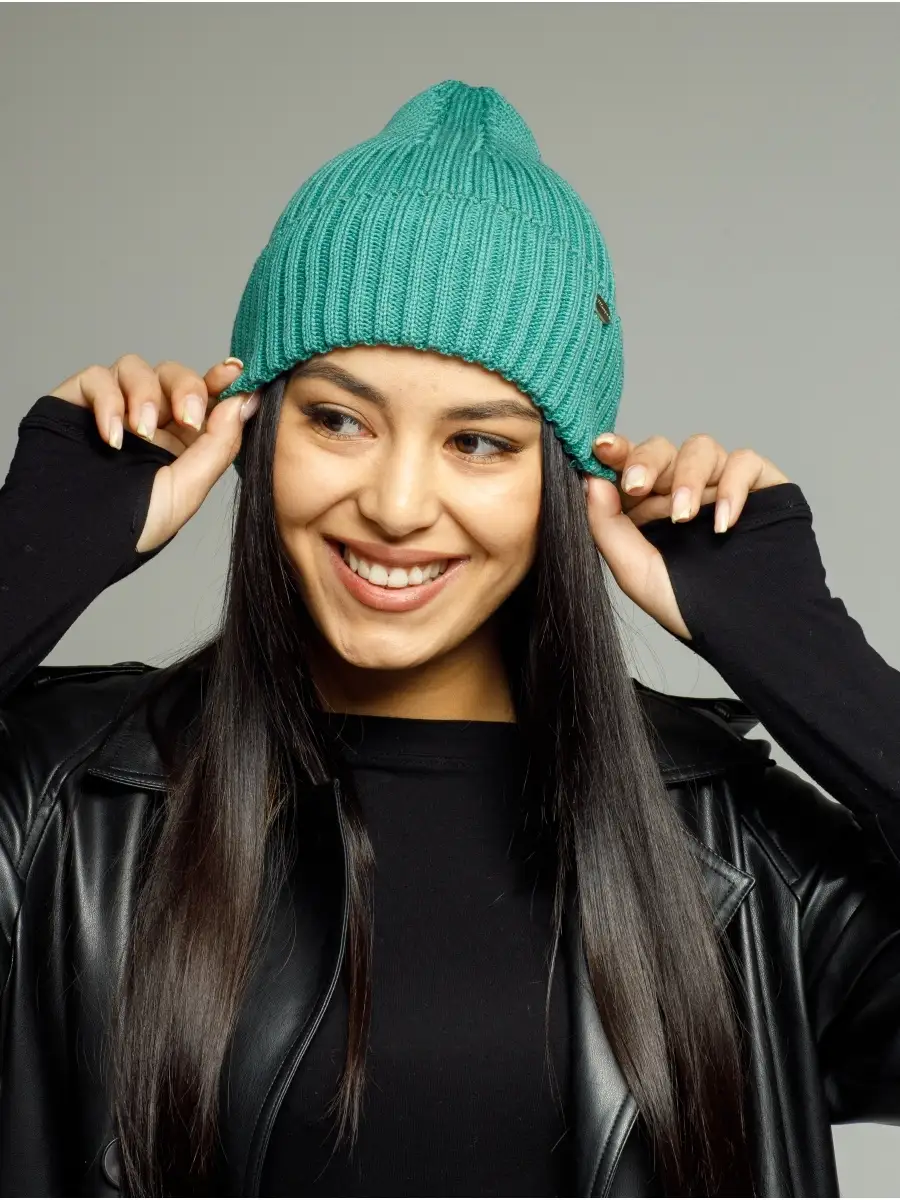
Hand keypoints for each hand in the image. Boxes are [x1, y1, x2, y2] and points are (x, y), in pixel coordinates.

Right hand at [48, 353, 259, 553]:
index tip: (234, 372)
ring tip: (140, 433)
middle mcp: (148, 418)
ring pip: (135, 367)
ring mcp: (112, 407)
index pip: (203, 395)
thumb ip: (219, 444)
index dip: (220, 379)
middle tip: (186, 418)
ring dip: (144, 395)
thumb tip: (245, 400)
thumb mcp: (188, 489)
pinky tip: (112, 438)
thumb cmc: (132, 525)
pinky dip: (107, 401)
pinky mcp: (77, 401)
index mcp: (180, 439)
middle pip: (173, 374)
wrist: (75, 539)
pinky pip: (96, 377)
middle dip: (185, 387)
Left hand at [584, 433, 790, 640]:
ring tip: (683, 517)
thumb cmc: (687, 605)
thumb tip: (590, 480)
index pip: (627, 463)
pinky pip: (745, 462)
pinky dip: (732, 487)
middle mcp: (681, 487)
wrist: (746, 630)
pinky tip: (723, 522)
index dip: (615, 450)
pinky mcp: (759, 485)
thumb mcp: (635, 570)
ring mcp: (719, 483)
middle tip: (636, 486)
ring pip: (701, 447)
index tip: (601, 448)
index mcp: (646, 503)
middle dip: (646, 462)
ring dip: (687, 477)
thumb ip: (608, 526)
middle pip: (661, 448)